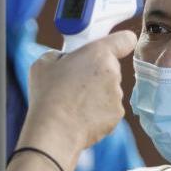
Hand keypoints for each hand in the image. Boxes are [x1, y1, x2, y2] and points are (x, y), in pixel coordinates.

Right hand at [16, 30, 137, 170]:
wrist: (55, 131)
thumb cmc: (48, 95)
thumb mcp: (45, 62)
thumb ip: (62, 54)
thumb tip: (66, 60)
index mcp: (98, 53)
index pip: (125, 39)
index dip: (119, 42)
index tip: (111, 47)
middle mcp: (113, 72)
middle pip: (110, 67)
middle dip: (96, 71)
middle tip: (74, 80)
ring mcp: (117, 96)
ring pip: (109, 89)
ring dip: (96, 92)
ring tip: (73, 101)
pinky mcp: (116, 115)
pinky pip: (108, 108)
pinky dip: (97, 111)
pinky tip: (79, 115)